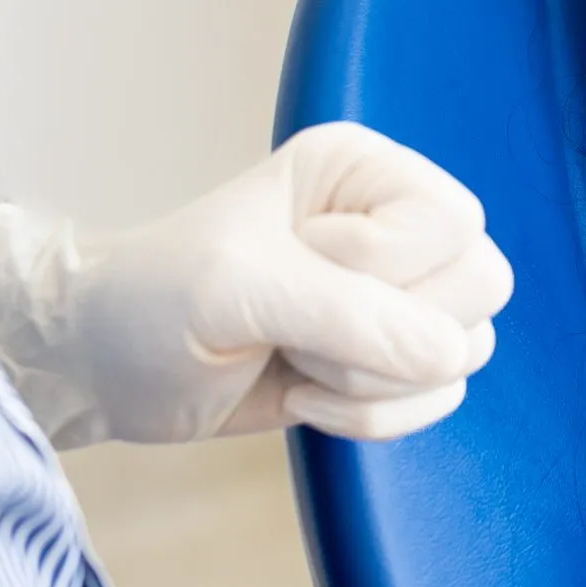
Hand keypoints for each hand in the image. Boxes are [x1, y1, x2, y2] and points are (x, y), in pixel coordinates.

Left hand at [0, 123, 512, 448]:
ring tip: (294, 361)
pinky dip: (375, 415)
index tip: (298, 267)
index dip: (384, 267)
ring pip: (466, 350)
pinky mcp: (389, 358)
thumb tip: (449, 357)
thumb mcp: (237, 291)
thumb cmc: (151, 301)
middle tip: (296, 328)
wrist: (104, 366)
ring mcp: (399, 295)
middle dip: (384, 335)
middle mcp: (396, 224)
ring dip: (374, 383)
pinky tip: (304, 394)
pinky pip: (440, 397)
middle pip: (481, 285)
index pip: (453, 224)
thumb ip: (349, 317)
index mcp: (365, 171)